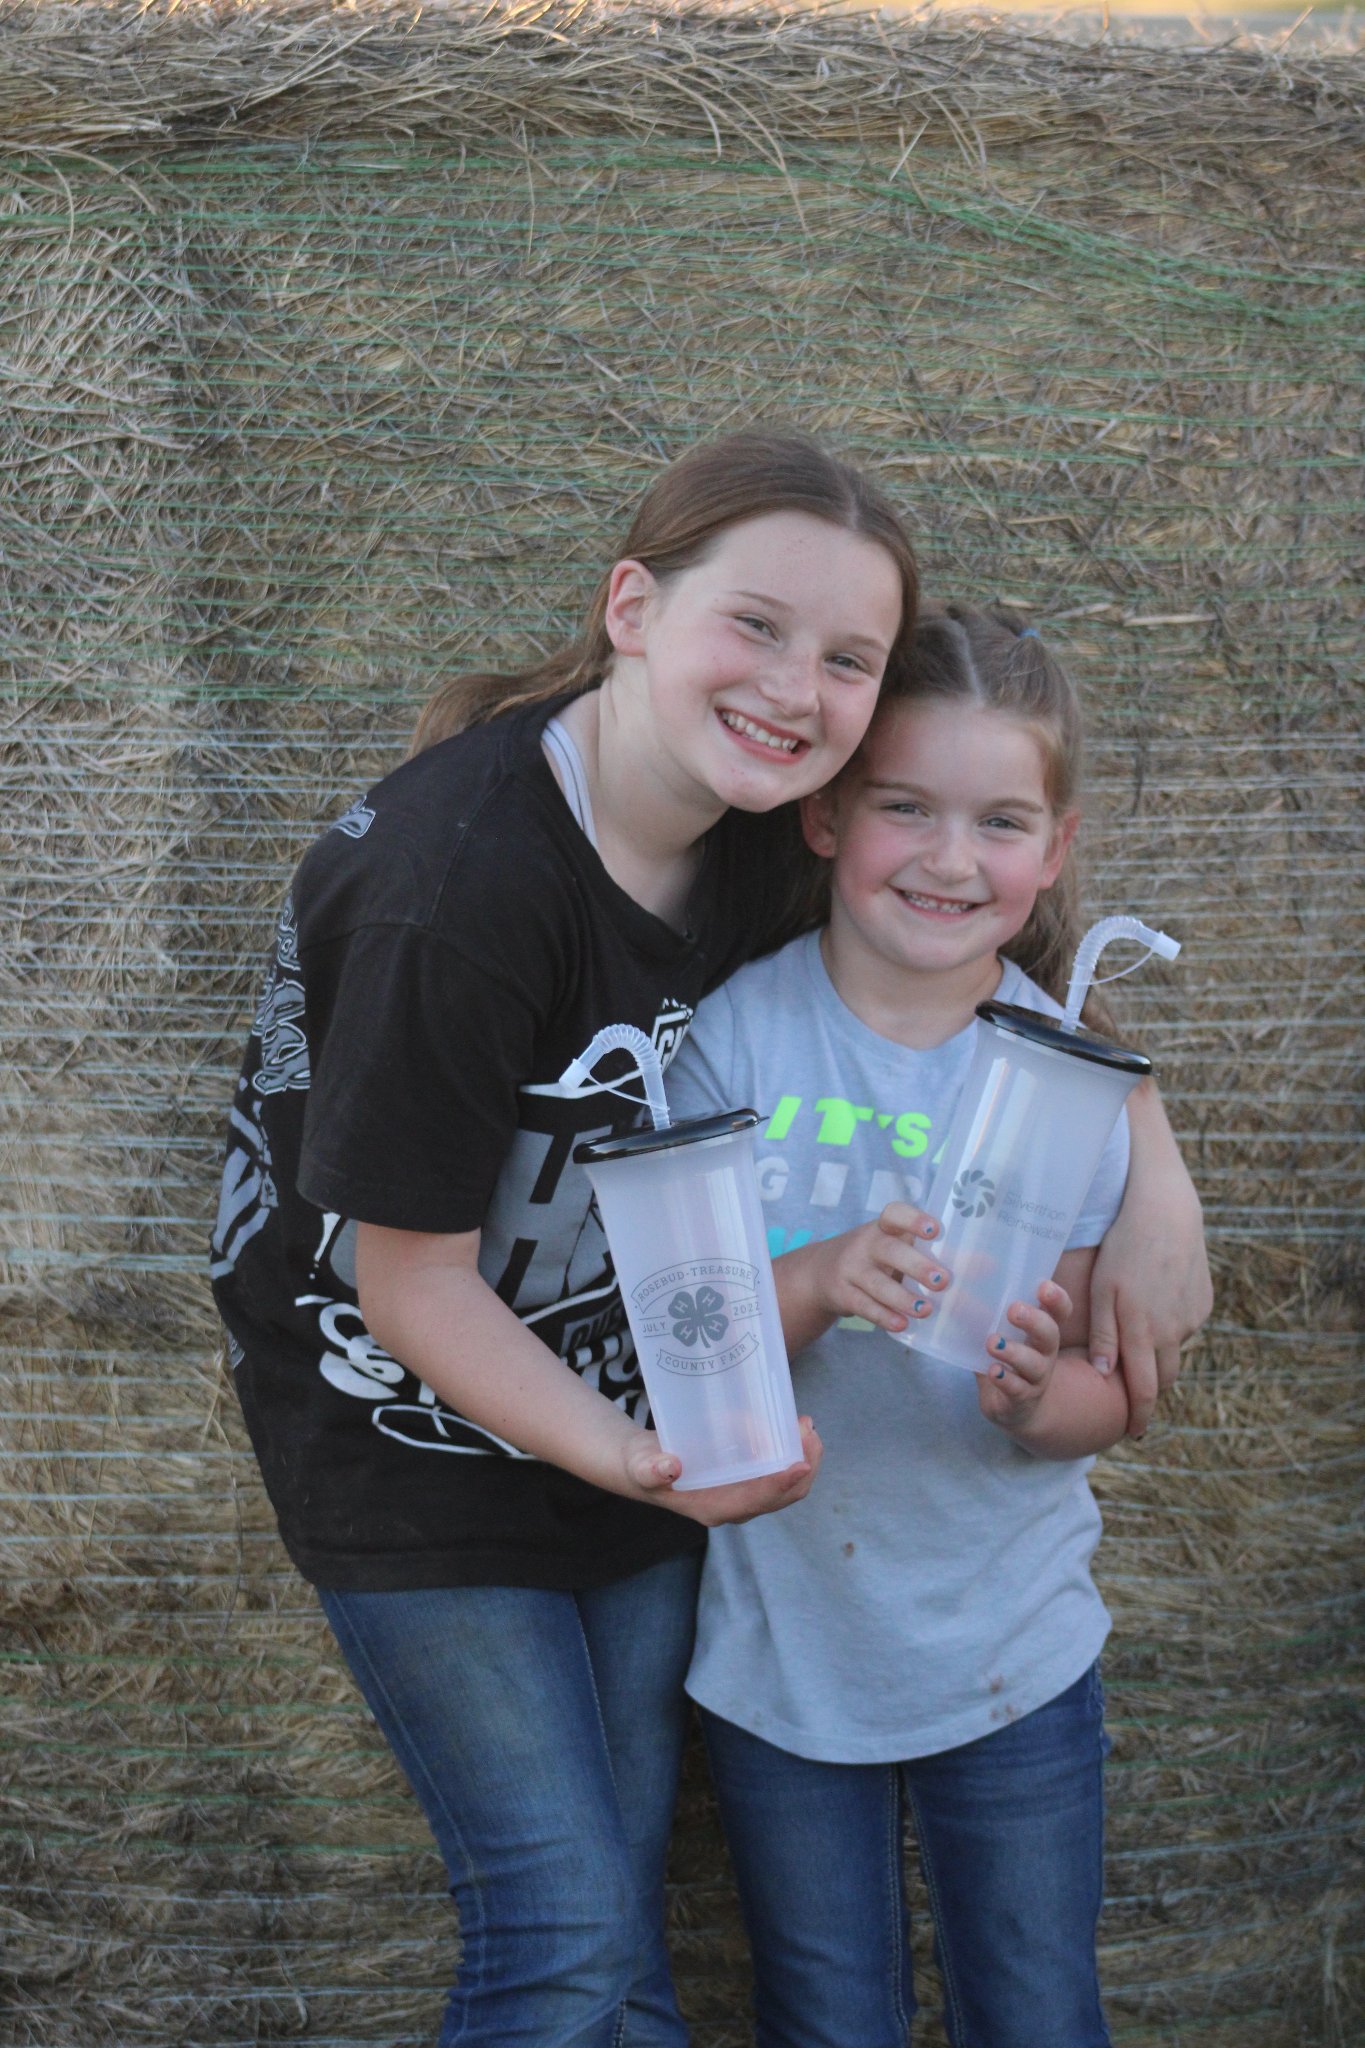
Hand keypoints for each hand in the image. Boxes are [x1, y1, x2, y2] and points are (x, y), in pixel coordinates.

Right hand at [622, 1415, 822, 1526]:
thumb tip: (669, 1467)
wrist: (642, 1465)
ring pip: (787, 1485)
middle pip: (782, 1496)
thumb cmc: (642, 1465)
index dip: (780, 1484)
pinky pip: (778, 1470)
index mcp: (714, 1508)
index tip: (799, 1463)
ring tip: (805, 1425)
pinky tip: (790, 1426)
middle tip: (808, 1431)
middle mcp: (735, 1505)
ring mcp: (744, 1493)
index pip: (756, 1501)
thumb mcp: (641, 1465)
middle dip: (803, 1466)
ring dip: (803, 1457)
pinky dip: (790, 1450)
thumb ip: (651, 1469)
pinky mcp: (747, 1478)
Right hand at [794, 1202, 948, 1334]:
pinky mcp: (841, 1293)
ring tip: (926, 1310)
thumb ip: (937, 1255)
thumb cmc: (876, 1258)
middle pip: (889, 1251)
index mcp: (884, 1227)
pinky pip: (863, 1305)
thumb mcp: (899, 1248)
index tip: (934, 1231)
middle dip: (916, 1265)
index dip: (914, 1220)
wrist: (820, 1273)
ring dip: (901, 1297)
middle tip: (942, 1280)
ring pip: (875, 1282)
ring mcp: (851, 1268)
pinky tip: (901, 1325)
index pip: (895, 1214)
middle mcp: (866, 1243)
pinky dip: (882, 1316)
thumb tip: (988, 1265)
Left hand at [976, 1279, 1070, 1433]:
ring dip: (1014, 1352)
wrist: (1015, 1408)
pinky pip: (1017, 1390)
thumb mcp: (998, 1335)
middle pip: (1050, 1335)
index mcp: (1041, 1333)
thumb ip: (982, 1314)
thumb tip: (957, 1282)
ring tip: (993, 1342)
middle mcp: (1044, 1354)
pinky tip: (993, 1371)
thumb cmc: (1006, 1361)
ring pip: (1034, 1365)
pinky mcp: (1020, 1399)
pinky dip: (1006, 1380)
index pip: (1058, 1312)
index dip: (1056, 1299)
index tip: (1043, 1286)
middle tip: (1014, 1309)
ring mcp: (1035, 1379)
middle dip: (1034, 1320)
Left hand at [1094, 1083, 1212, 1435]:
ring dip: (1157, 1352)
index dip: (1139, 1416)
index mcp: (1143, 1333)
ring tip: (1138, 1334)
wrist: (1166, 1212)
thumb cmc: (1122, 1249)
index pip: (1143, 1391)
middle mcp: (1173, 1332)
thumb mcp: (1101, 1291)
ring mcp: (1192, 1317)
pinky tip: (1156, 1299)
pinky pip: (1184, 1324)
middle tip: (1132, 1395)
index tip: (1133, 1434)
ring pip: (1173, 1349)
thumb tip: (1103, 1375)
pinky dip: (1170, 1324)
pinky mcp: (1203, 1301)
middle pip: (1163, 1378)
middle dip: (1149, 1391)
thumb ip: (1103, 1335)